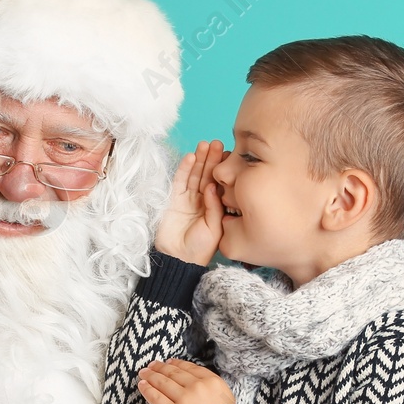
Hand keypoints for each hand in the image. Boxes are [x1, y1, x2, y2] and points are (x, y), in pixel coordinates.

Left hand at [138, 358, 237, 403]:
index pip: (189, 367)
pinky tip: (142, 385)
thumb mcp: (225, 398)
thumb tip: (195, 380)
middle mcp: (197, 387)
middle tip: (152, 365)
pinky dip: (147, 390)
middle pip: (174, 373)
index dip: (176, 363)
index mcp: (211, 381)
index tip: (169, 362)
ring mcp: (183, 399)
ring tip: (144, 373)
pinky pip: (156, 397)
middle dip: (160, 368)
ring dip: (151, 375)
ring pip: (162, 382)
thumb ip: (211, 386)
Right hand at [154, 140, 226, 264]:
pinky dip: (184, 169)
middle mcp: (203, 200)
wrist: (179, 259)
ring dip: (199, 160)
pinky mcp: (173, 200)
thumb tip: (211, 187)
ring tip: (204, 145)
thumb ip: (215, 207)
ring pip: (194, 175)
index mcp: (216, 206)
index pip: (220, 183)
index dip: (223, 169)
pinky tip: (190, 157)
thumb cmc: (200, 248)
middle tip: (217, 144)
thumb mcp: (215, 228)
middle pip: (208, 175)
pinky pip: (180, 181)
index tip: (230, 154)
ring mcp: (188, 199)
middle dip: (212, 159)